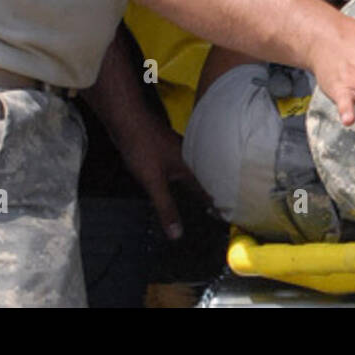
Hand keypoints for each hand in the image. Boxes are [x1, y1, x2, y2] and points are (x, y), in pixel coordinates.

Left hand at [116, 116, 206, 240]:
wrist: (128, 120)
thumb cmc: (143, 148)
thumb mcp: (153, 182)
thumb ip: (166, 207)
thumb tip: (177, 234)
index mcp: (188, 167)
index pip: (206, 190)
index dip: (214, 204)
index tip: (225, 216)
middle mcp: (187, 158)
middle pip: (202, 178)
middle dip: (208, 192)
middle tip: (217, 208)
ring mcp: (175, 151)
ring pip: (190, 170)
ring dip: (195, 182)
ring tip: (201, 195)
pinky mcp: (165, 148)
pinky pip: (179, 165)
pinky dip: (181, 176)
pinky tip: (175, 178)